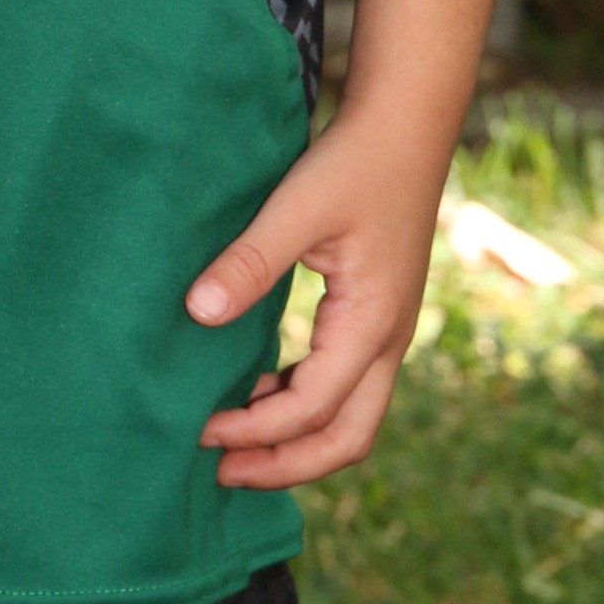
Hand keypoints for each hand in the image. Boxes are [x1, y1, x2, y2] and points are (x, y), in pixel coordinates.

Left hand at [184, 111, 449, 488]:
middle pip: (347, 440)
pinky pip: (348, 389)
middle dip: (286, 466)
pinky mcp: (379, 319)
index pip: (312, 408)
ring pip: (352, 420)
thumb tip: (196, 312)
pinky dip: (306, 407)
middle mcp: (389, 341)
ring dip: (296, 441)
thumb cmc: (354, 163)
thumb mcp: (298, 208)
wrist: (406, 127)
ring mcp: (390, 334)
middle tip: (222, 476)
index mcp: (372, 323)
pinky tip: (259, 389)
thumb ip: (251, 261)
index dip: (255, 431)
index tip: (199, 431)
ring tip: (234, 443)